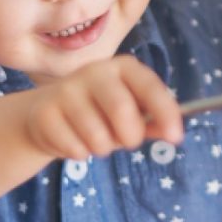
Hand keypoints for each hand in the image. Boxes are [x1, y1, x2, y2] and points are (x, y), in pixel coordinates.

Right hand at [25, 55, 182, 160]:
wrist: (46, 114)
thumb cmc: (100, 112)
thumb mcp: (131, 112)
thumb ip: (153, 121)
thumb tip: (174, 134)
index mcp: (123, 67)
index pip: (149, 86)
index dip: (165, 111)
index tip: (176, 137)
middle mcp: (95, 71)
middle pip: (121, 109)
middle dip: (131, 135)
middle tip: (129, 141)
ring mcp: (66, 90)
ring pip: (97, 135)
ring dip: (103, 148)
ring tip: (98, 140)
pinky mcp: (44, 113)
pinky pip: (74, 148)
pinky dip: (80, 153)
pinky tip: (74, 140)